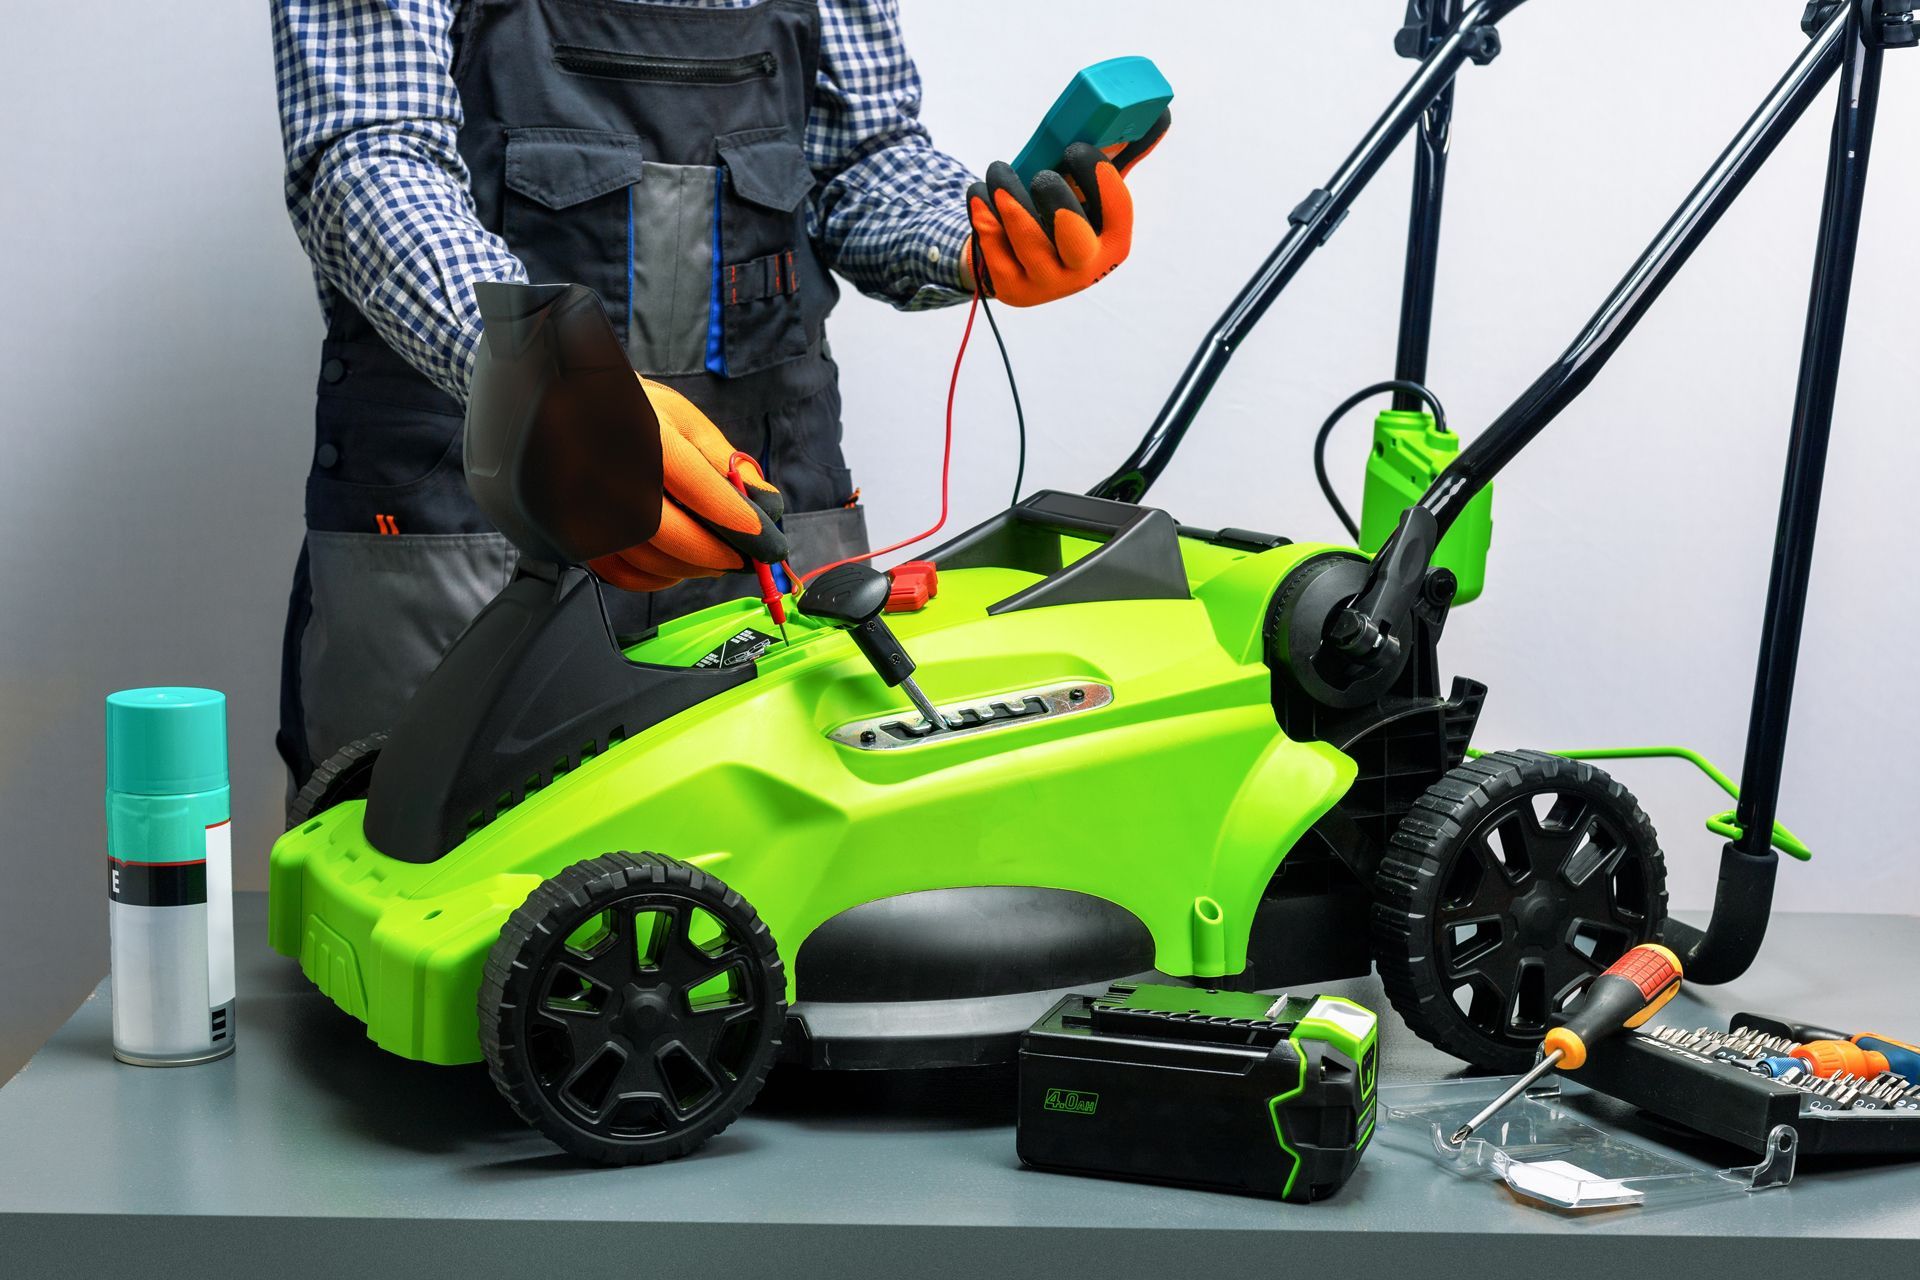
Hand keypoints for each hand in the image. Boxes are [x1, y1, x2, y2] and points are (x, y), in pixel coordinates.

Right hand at [588, 378, 788, 591]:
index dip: (735, 519)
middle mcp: (602, 469)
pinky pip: (618, 572)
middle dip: (716, 552)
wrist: (560, 405)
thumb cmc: (627, 407)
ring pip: (645, 557)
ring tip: (718, 559)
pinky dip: (656, 577)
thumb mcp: (679, 417)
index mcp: (638, 434)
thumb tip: (765, 503)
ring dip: (692, 567)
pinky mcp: (569, 530)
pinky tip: (677, 565)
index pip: (695, 486)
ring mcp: (579, 504)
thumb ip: (723, 461)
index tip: (765, 539)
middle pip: (669, 532)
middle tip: (747, 559)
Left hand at [962, 108, 1169, 306]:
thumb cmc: (1060, 214)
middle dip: (1055, 197)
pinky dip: (983, 211)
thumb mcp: (1089, 189)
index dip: (1099, 177)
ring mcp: (1047, 284)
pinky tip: (981, 192)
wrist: (1016, 261)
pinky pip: (994, 245)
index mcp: (1113, 243)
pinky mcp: (1013, 288)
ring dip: (1007, 194)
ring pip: (1026, 239)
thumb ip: (1120, 154)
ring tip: (997, 169)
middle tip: (1040, 173)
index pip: (1117, 211)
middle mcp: (1085, 270)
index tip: (1076, 147)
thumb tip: (1160, 112)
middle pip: (1074, 237)